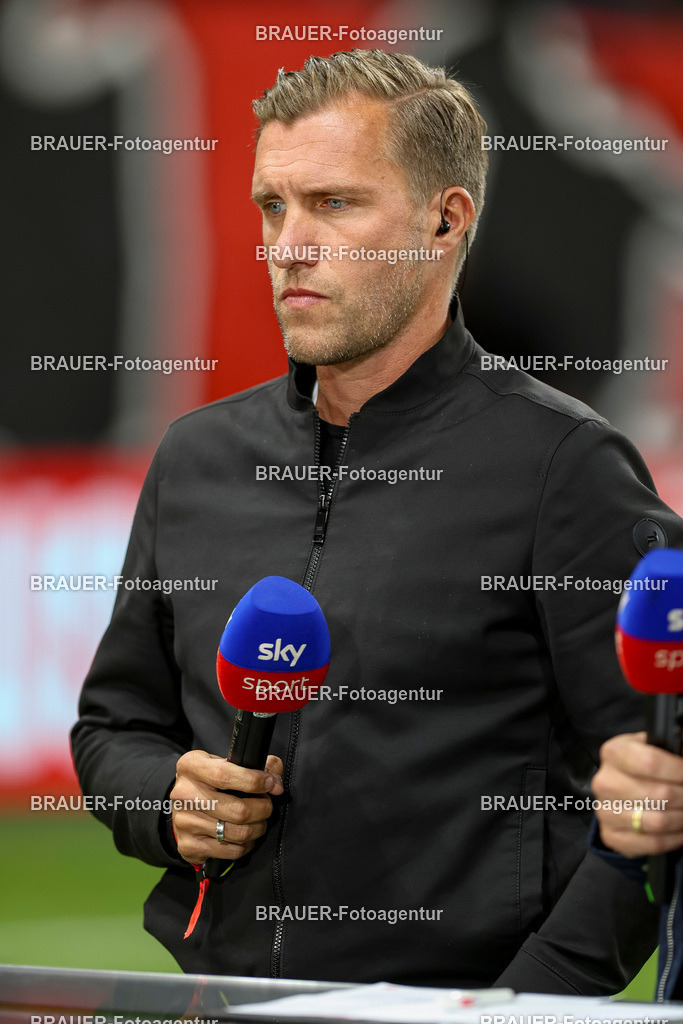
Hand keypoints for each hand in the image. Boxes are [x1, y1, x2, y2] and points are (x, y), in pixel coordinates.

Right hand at [170, 749, 283, 864]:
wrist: (181, 805)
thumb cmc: (208, 781)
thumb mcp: (224, 762)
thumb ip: (253, 763)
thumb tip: (275, 780)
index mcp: (191, 766)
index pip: (225, 775)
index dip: (253, 781)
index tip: (270, 784)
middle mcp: (184, 794)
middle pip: (237, 810)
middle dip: (262, 809)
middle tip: (266, 806)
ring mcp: (184, 822)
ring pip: (238, 833)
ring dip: (257, 828)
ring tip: (259, 821)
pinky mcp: (189, 846)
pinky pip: (231, 851)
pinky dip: (246, 845)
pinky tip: (245, 836)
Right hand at [593, 731, 682, 856]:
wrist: (617, 787)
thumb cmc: (640, 766)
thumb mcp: (650, 748)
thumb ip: (668, 751)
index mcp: (613, 753)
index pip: (651, 763)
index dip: (679, 771)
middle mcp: (605, 782)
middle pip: (659, 795)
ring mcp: (605, 811)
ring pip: (658, 822)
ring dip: (682, 819)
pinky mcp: (610, 835)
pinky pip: (651, 844)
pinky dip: (674, 839)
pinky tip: (680, 830)